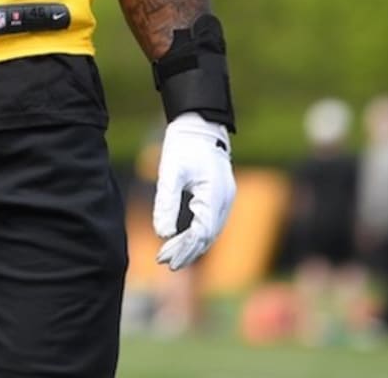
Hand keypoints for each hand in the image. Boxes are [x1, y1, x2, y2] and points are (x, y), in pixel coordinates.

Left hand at [152, 112, 235, 270]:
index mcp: (214, 194)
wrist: (199, 124)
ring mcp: (225, 198)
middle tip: (165, 263)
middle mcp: (225, 200)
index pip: (201, 233)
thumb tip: (162, 234)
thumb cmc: (183, 144)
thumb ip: (166, 201)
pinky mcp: (220, 195)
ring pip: (211, 232)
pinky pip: (211, 222)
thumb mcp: (170, 171)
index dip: (183, 248)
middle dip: (186, 252)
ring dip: (192, 246)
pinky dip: (198, 235)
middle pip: (208, 237)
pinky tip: (183, 241)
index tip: (164, 258)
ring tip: (171, 258)